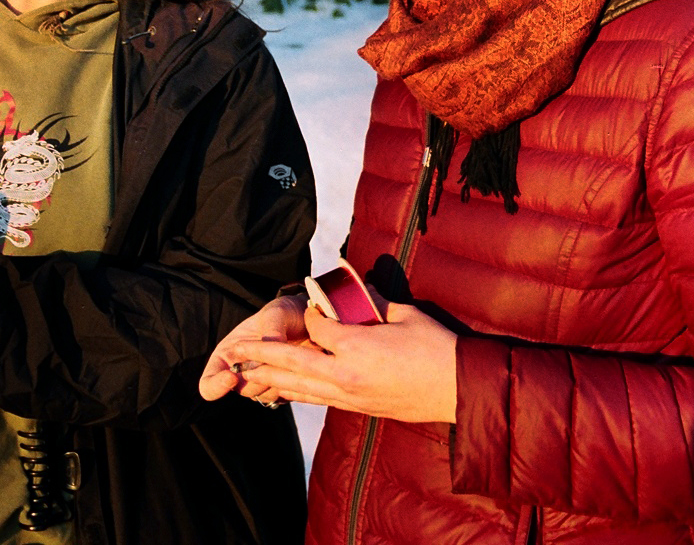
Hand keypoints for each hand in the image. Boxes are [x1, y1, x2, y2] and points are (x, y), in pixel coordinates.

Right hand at [199, 295, 309, 403]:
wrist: (310, 319)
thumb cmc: (285, 313)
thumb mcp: (277, 312)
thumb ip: (271, 326)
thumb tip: (273, 346)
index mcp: (227, 355)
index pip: (208, 384)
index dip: (215, 385)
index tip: (231, 377)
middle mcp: (241, 373)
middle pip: (243, 390)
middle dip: (260, 376)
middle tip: (278, 356)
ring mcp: (263, 383)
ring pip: (265, 394)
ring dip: (280, 378)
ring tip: (294, 355)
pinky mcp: (285, 389)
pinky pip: (286, 396)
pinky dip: (295, 384)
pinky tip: (303, 366)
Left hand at [223, 302, 457, 422]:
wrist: (459, 389)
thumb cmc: (437, 348)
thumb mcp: (405, 315)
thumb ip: (374, 301)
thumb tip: (358, 285)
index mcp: (355, 347)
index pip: (316, 328)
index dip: (309, 314)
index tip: (311, 305)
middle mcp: (343, 375)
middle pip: (291, 363)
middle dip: (261, 355)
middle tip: (234, 350)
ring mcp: (348, 395)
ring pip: (298, 388)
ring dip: (270, 379)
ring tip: (247, 374)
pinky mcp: (357, 408)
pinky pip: (317, 400)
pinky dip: (296, 393)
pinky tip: (284, 390)